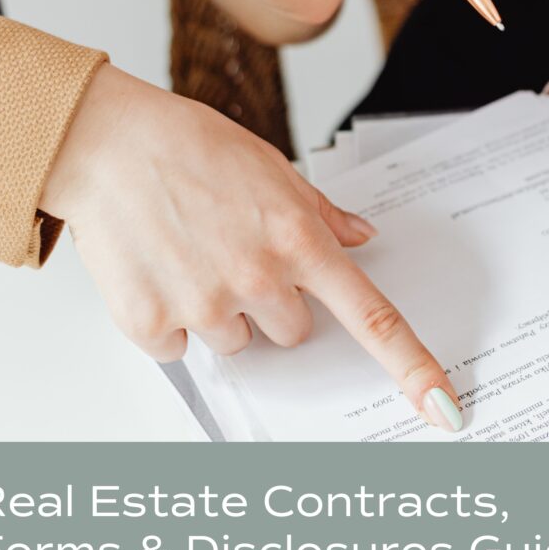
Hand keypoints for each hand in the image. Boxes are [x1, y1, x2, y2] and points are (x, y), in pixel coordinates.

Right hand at [40, 65, 462, 432]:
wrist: (107, 143)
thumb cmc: (192, 146)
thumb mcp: (274, 168)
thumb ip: (324, 214)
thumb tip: (363, 237)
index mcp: (299, 241)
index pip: (371, 318)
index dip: (412, 366)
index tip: (441, 406)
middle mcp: (258, 279)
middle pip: (294, 333)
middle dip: (275, 304)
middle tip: (238, 257)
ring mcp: (204, 304)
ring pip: (237, 343)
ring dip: (221, 313)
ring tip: (191, 255)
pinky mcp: (151, 322)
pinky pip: (180, 348)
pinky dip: (170, 319)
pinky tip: (158, 270)